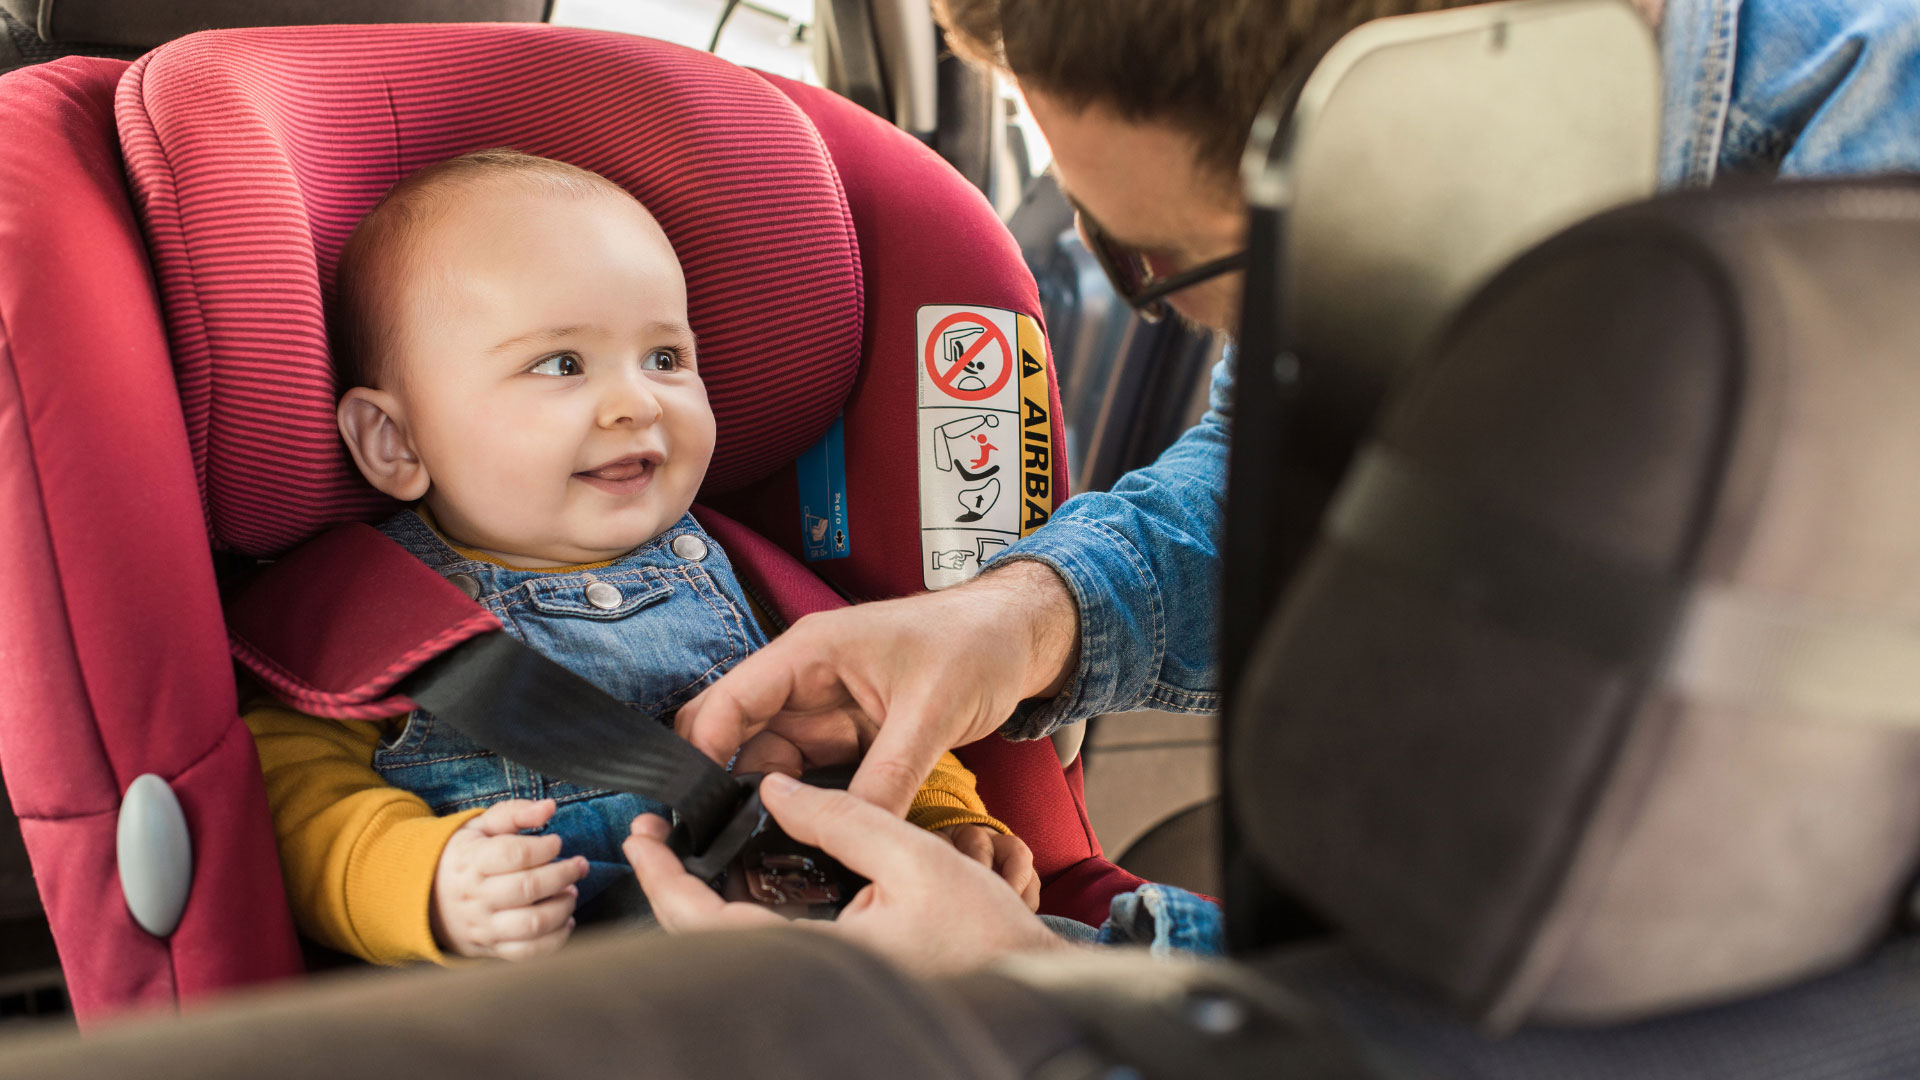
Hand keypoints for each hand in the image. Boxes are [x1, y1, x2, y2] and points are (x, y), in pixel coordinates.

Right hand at [431, 799, 588, 960]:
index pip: (513, 854)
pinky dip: (556, 938)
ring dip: (562, 907)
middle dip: (563, 874)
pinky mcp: (492, 948)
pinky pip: (528, 952)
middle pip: (528, 888)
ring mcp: (483, 926)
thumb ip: (514, 813)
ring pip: (532, 923)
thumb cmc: (463, 858)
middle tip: (579, 865)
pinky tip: (565, 920)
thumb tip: (549, 807)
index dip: (544, 847)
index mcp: (471, 862)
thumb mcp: (479, 827)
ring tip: (571, 891)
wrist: (426, 898)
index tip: (556, 842)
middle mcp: (476, 897)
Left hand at [624, 773, 1070, 974]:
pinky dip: (742, 911)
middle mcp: (809, 978)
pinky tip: (745, 875)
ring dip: (703, 899)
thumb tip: (776, 788)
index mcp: (819, 957)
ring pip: (734, 945)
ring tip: (690, 847)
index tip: (642, 837)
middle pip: (708, 941)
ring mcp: (819, 982)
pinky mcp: (834, 979)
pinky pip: (767, 948)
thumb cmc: (986, 932)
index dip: (664, 879)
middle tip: (654, 836)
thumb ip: (842, 817)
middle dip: (671, 887)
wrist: (1030, 982)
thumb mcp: (916, 856)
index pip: (708, 924)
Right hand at [675, 561, 1080, 815]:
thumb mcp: (932, 713)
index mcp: (810, 653)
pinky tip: (808, 837)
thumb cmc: (976, 644)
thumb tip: (852, 831)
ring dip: (770, 803)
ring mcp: (826, 709)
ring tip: (766, 851)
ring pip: (773, 763)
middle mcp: (807, 680)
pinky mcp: (849, 734)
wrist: (1018, 637)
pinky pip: (812, 775)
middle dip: (727, 786)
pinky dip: (807, 805)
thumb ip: (889, 776)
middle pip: (739, 736)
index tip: (695, 810)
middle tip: (726, 844)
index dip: (704, 754)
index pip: (730, 701)